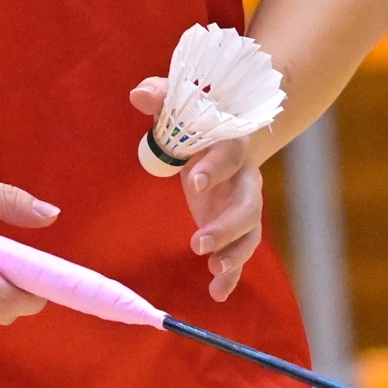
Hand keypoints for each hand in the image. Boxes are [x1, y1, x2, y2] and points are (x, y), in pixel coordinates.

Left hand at [132, 77, 265, 300]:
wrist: (225, 136)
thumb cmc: (196, 122)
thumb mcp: (179, 108)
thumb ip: (161, 97)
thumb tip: (138, 94)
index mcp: (230, 146)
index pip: (228, 156)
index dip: (214, 168)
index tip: (193, 181)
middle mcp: (244, 177)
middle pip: (247, 204)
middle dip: (226, 225)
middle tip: (198, 243)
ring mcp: (243, 205)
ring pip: (249, 232)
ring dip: (234, 252)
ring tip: (213, 268)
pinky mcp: (235, 227)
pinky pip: (240, 253)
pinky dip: (233, 275)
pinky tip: (217, 293)